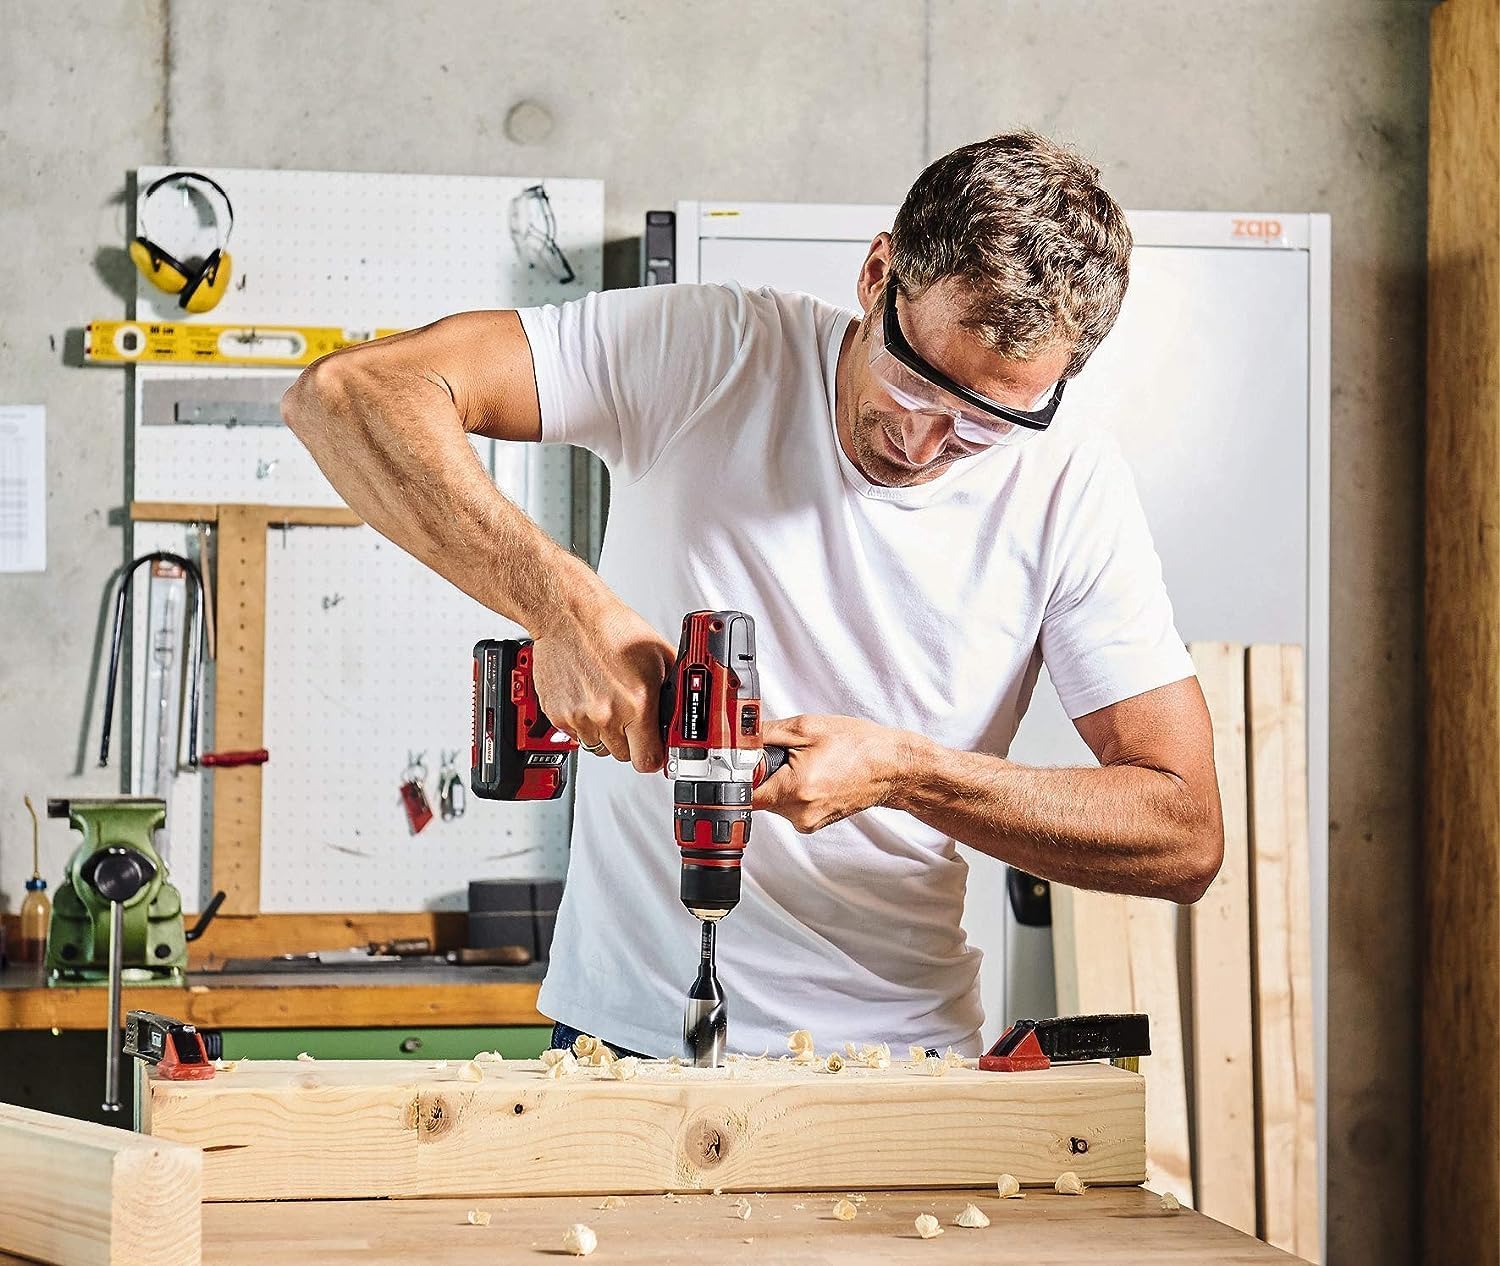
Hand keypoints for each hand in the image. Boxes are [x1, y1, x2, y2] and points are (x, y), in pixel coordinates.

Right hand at [530, 594, 675, 772]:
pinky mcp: (558, 714)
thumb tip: (682, 714)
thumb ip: (673, 691)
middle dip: (631, 740)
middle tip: (630, 715)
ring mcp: (579, 716)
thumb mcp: (660, 656)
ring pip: (599, 747)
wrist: (570, 616)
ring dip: (606, 732)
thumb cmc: (612, 629)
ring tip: (608, 701)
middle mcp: (606, 714)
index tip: (654, 750)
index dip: (653, 757)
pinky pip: (576, 736)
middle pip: (623, 755)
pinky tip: (589, 697)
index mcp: (636, 703)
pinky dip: (584, 723)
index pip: (647, 760)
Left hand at [752, 714, 915, 832]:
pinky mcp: (814, 823)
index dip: (740, 775)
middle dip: (765, 774)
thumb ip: (764, 734)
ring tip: (808, 763)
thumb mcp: (806, 727)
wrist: (890, 766)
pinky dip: (794, 790)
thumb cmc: (857, 745)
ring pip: (774, 801)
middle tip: (788, 755)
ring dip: (781, 781)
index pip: (744, 794)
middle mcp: (800, 812)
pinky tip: (815, 775)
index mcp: (796, 789)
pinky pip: (790, 806)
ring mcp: (808, 822)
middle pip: (759, 796)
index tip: (747, 762)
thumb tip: (738, 740)